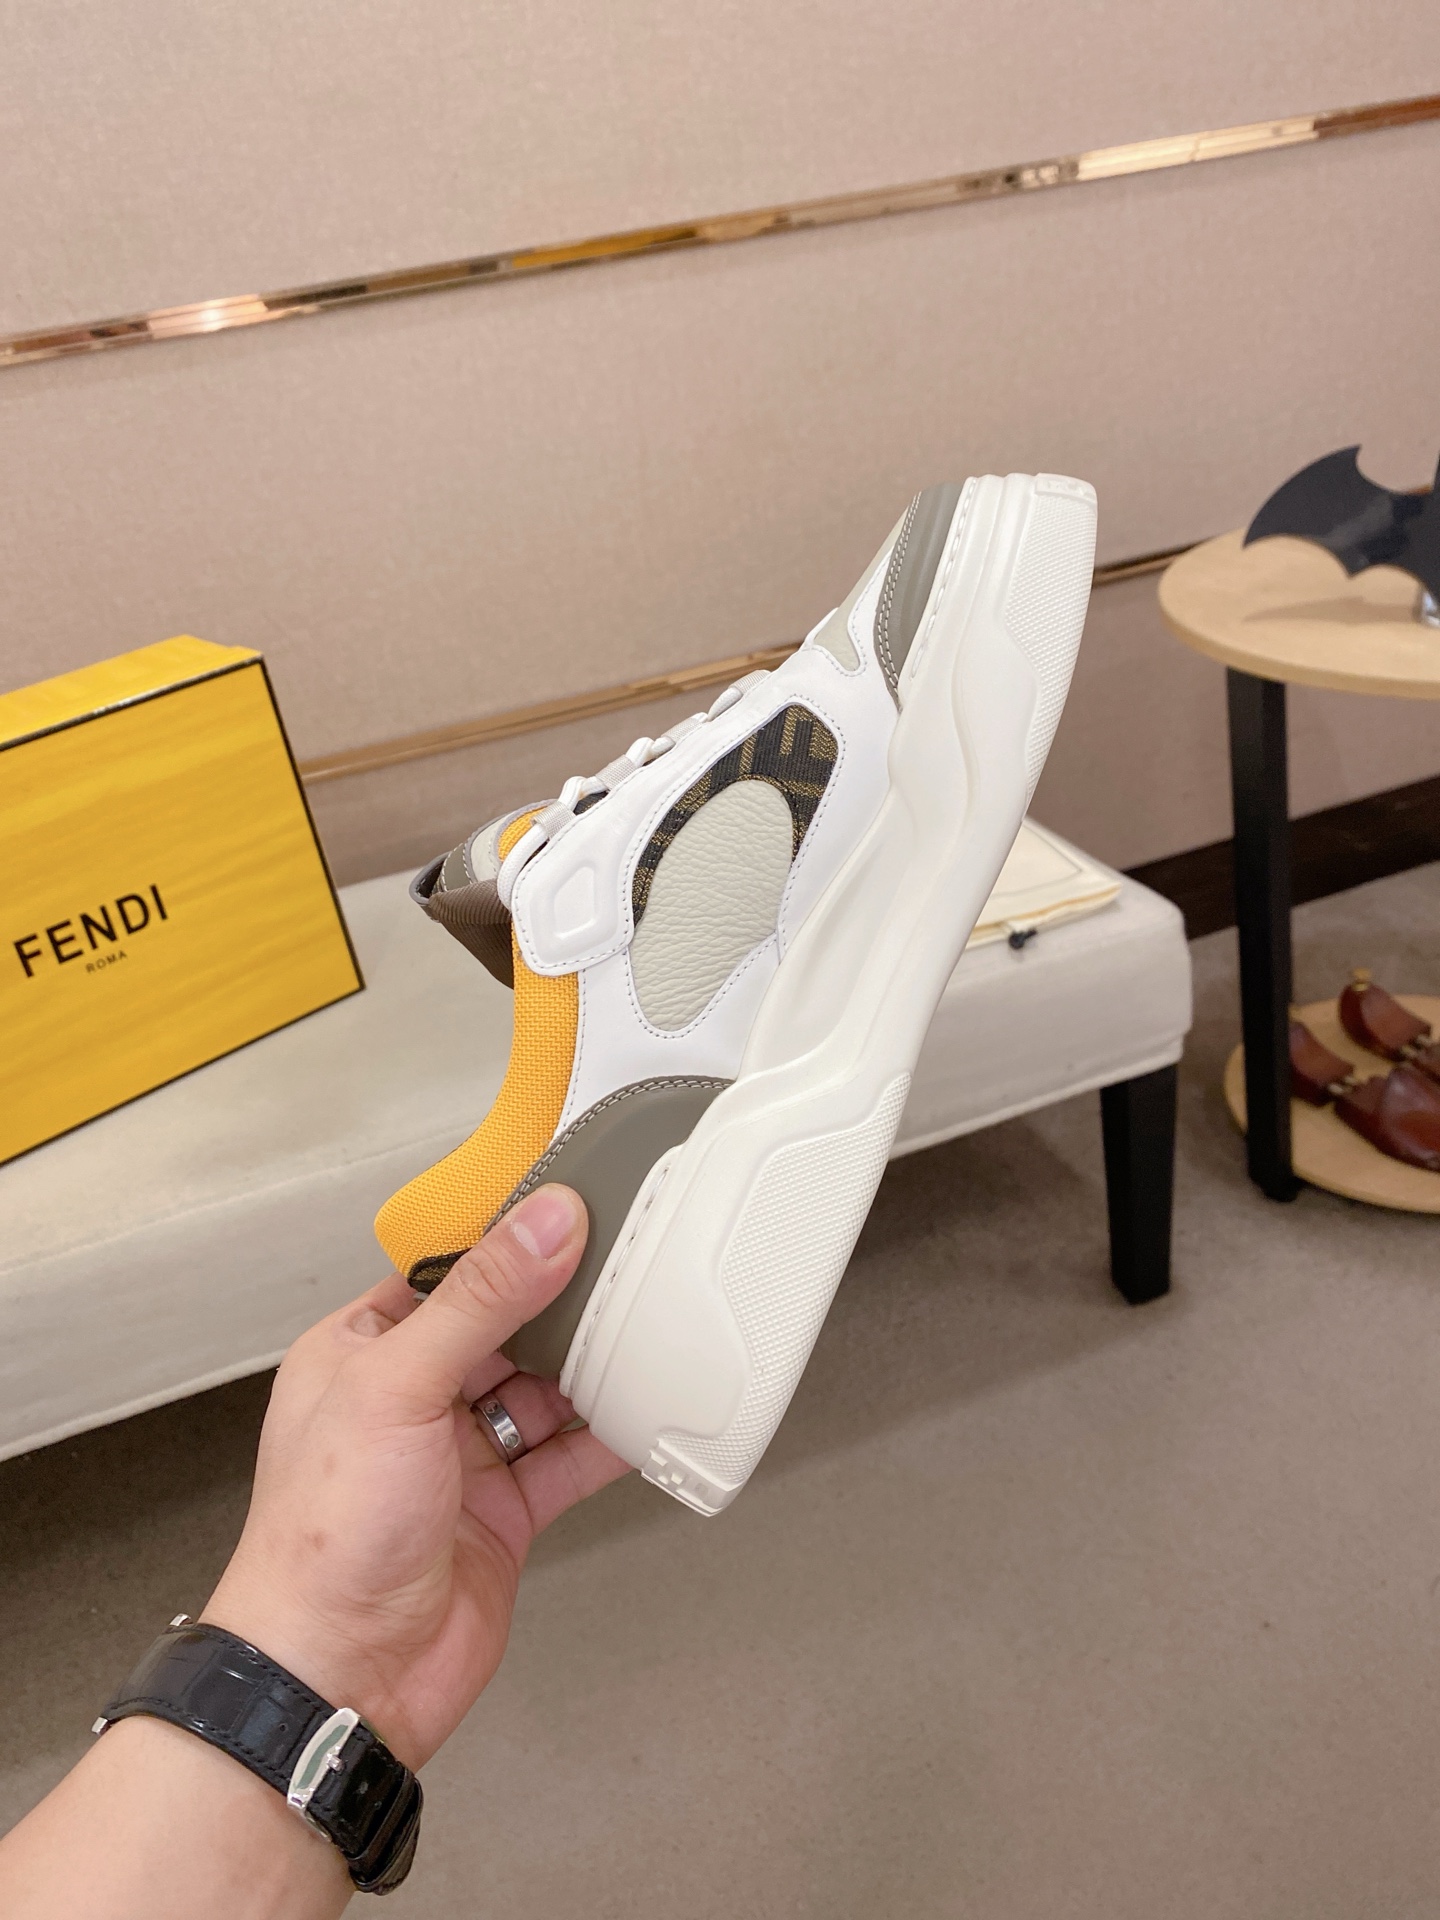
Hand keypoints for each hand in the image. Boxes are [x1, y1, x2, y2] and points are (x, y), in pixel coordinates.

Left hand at [203, 1183, 628, 1769]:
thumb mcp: (398, 1387)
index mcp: (362, 1350)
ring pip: (544, 1389)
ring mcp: (461, 1457)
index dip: (507, 1236)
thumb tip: (545, 1223)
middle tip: (631, 1257)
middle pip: (506, 1326)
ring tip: (650, 1323)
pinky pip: (570, 1458)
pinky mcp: (505, 1512)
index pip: (445, 1270)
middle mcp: (411, 1399)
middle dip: (563, 1300)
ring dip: (592, 1364)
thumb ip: (481, 1301)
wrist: (340, 1678)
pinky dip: (610, 1435)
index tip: (573, 1200)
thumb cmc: (325, 1537)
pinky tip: (648, 1408)